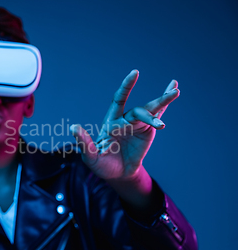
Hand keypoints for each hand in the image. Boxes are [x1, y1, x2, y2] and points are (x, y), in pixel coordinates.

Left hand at [70, 70, 178, 199]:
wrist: (117, 174)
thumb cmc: (102, 165)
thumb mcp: (91, 157)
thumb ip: (84, 142)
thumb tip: (73, 127)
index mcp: (111, 122)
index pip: (119, 99)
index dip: (126, 87)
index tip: (134, 74)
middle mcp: (125, 120)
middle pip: (141, 110)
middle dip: (156, 101)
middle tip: (173, 91)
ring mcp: (137, 124)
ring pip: (151, 112)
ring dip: (163, 102)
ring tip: (176, 92)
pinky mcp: (147, 131)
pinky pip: (157, 116)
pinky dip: (165, 105)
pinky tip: (174, 89)